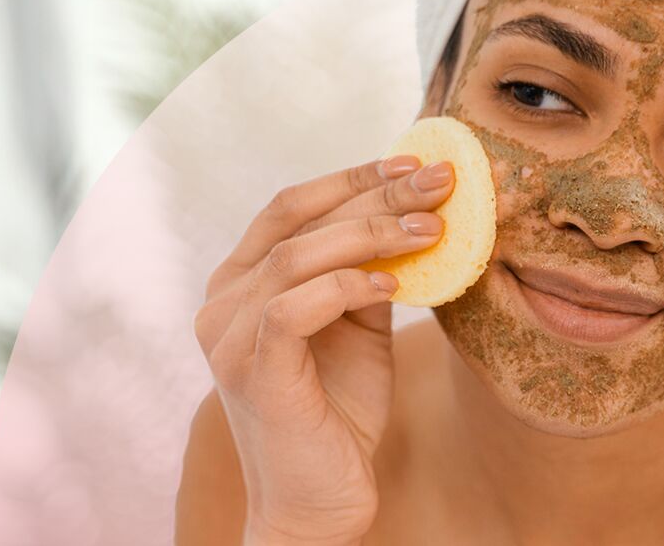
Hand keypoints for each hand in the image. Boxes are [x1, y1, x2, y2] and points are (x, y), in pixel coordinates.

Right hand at [192, 155, 454, 543]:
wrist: (321, 500)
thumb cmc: (339, 411)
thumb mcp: (359, 327)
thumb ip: (368, 272)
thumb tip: (416, 214)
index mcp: (242, 282)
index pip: (292, 206)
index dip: (352, 177)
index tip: (414, 163)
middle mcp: (222, 301)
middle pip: (299, 221)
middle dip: (376, 195)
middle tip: (441, 182)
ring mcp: (229, 337)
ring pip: (295, 256)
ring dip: (371, 234)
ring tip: (430, 231)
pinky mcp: (253, 372)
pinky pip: (294, 307)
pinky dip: (346, 286)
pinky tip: (394, 284)